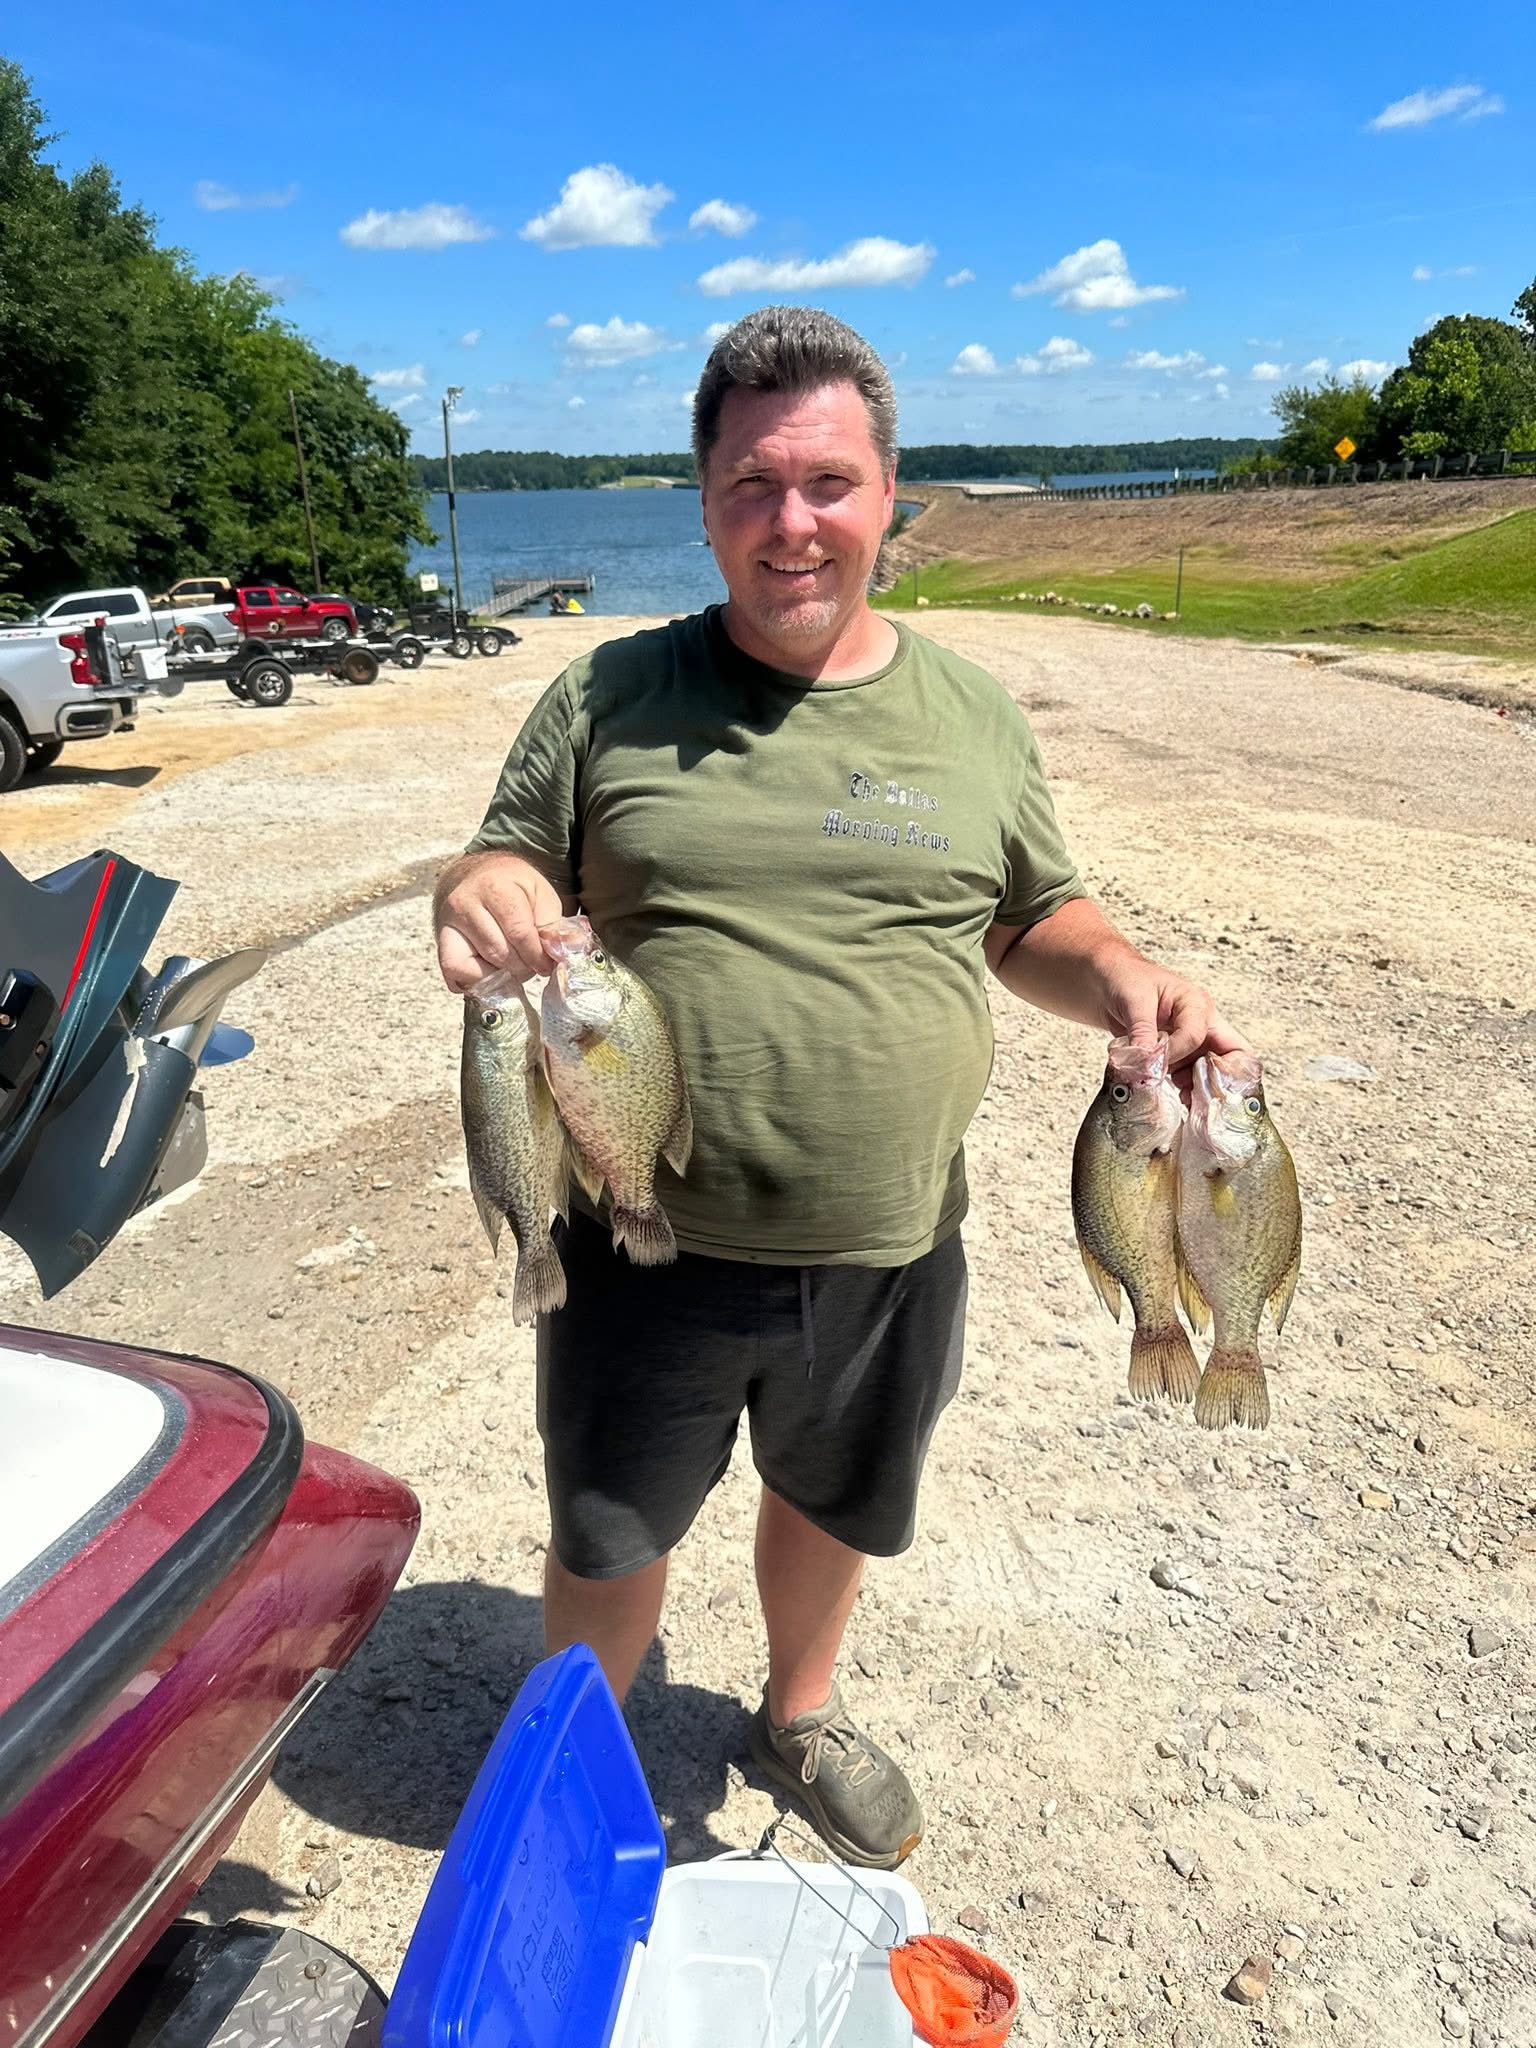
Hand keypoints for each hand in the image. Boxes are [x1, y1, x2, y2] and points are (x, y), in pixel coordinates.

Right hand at [433, 852, 565, 990]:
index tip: (547, 964)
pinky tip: (489, 968)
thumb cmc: (513, 886)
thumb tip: (562, 952)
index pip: (520, 934)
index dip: (538, 956)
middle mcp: (465, 904)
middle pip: (499, 954)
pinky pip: (455, 974)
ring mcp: (447, 923)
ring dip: (502, 973)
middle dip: (522, 966)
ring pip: (478, 968)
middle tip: (529, 960)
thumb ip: (553, 925)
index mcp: (495, 887)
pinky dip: (475, 979)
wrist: (477, 874)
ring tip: (511, 961)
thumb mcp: (541, 895)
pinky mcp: (440, 940)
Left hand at [1097, 955, 1248, 1089]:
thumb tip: (1148, 1062)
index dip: (1177, 1053)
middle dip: (1217, 1078)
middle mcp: (1199, 1023)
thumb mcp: (1133, 998)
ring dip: (1200, 1086)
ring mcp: (1189, 1040)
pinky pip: (1190, 1075)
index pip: (1197, 1036)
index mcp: (1195, 1003)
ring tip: (1184, 1098)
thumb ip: (1142, 1032)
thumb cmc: (1123, 976)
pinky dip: (1186, 1088)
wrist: (1103, 980)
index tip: (1155, 1061)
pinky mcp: (1175, 1054)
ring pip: (1211, 1070)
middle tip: (1198, 1097)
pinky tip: (1176, 1096)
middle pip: (1229, 1054)